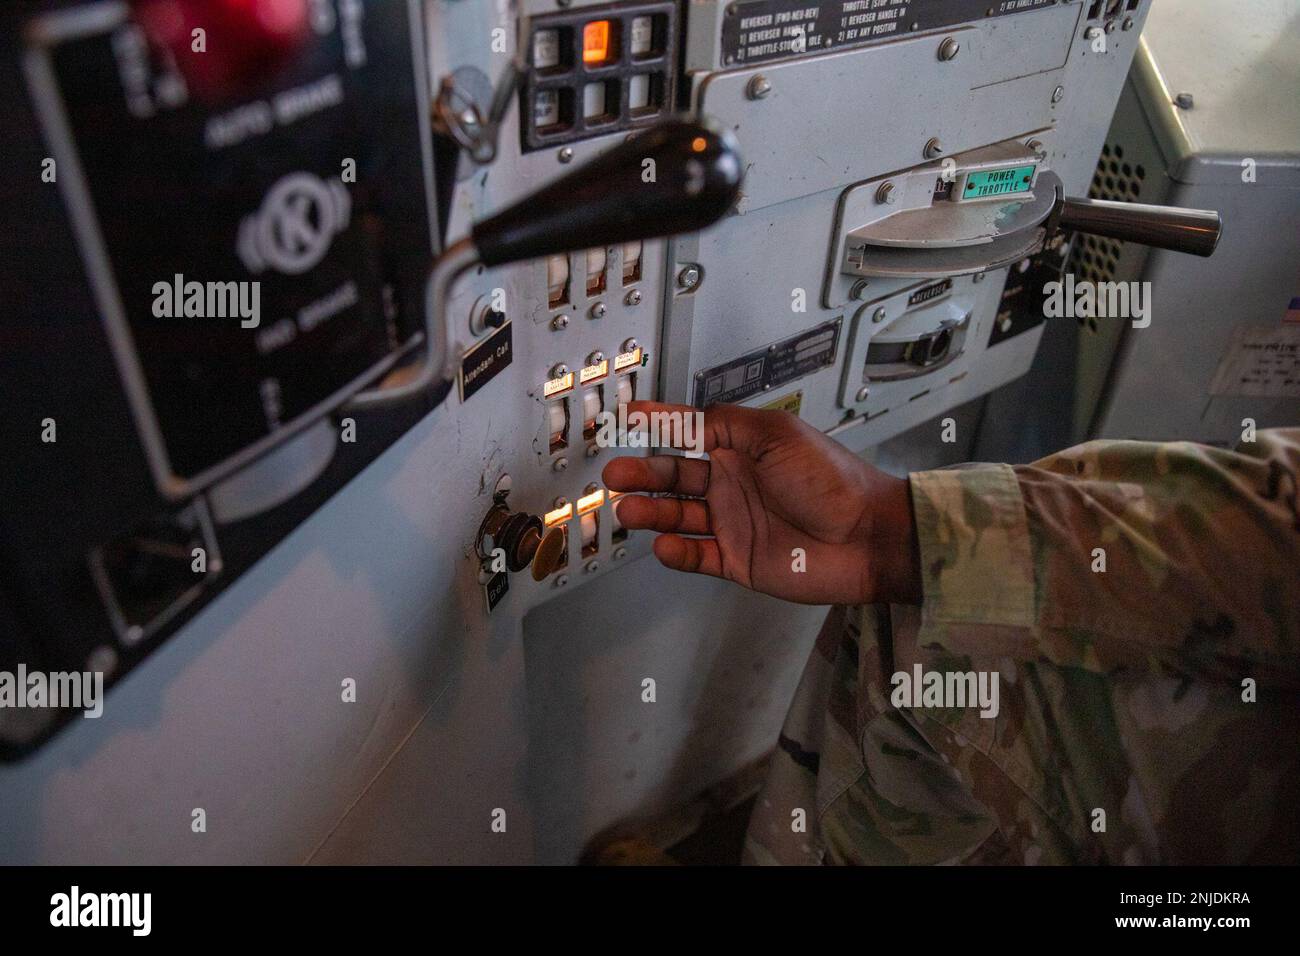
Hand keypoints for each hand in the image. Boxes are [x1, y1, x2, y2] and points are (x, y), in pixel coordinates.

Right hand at [602, 401, 921, 605]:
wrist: (867, 536)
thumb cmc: (833, 480)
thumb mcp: (776, 434)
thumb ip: (725, 424)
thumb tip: (685, 419)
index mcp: (741, 449)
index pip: (689, 433)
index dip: (658, 424)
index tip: (627, 418)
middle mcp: (733, 484)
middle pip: (674, 477)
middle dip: (643, 474)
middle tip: (617, 474)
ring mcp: (733, 523)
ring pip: (678, 517)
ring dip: (651, 512)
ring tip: (630, 510)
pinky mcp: (739, 561)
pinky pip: (697, 556)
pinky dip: (676, 552)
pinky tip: (663, 545)